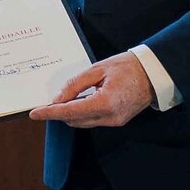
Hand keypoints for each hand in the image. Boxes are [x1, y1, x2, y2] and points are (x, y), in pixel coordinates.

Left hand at [28, 52, 154, 127]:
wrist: (154, 73)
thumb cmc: (128, 67)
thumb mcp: (97, 69)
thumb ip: (75, 84)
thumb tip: (58, 98)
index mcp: (105, 103)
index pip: (70, 112)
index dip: (50, 113)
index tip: (35, 113)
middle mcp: (110, 117)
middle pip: (74, 120)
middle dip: (59, 111)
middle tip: (50, 99)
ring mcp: (115, 121)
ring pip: (82, 122)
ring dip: (70, 112)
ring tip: (66, 97)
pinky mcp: (118, 121)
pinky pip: (93, 120)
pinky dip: (82, 112)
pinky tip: (79, 100)